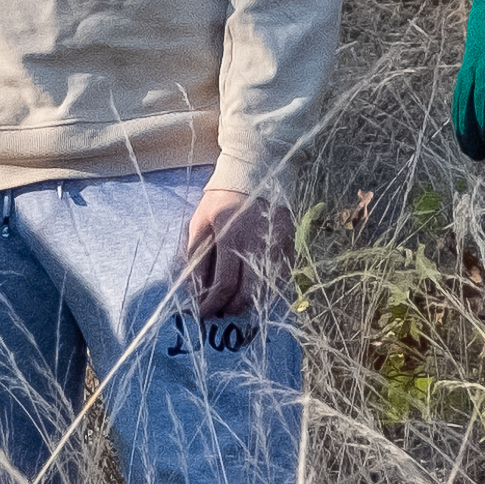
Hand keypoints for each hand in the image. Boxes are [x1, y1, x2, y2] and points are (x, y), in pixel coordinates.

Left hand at [176, 182, 289, 324]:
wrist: (256, 171)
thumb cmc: (222, 198)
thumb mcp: (200, 221)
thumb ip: (196, 255)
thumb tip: (195, 288)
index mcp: (231, 238)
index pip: (224, 284)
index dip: (212, 304)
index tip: (203, 312)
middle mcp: (257, 245)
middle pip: (248, 293)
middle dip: (233, 308)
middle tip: (222, 312)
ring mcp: (277, 244)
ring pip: (267, 288)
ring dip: (251, 301)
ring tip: (236, 302)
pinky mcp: (290, 242)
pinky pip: (281, 275)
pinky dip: (268, 287)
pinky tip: (255, 287)